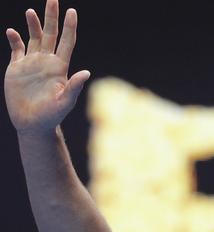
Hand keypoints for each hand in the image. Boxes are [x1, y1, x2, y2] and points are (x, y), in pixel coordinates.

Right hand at [4, 0, 89, 134]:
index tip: (72, 11)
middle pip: (50, 34)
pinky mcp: (17, 69)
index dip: (70, 27)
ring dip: (32, 25)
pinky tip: (12, 31)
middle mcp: (47, 62)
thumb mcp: (65, 101)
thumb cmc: (52, 115)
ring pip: (33, 38)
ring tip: (31, 11)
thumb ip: (74, 87)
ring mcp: (32, 64)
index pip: (67, 41)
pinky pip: (16, 49)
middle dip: (51, 17)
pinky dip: (14, 39)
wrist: (33, 123)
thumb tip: (86, 73)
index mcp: (60, 67)